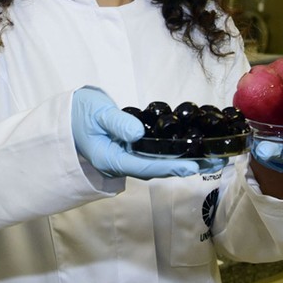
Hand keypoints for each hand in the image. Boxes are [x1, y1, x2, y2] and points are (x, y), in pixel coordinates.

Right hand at [71, 88, 200, 178]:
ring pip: (157, 164)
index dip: (168, 167)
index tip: (191, 167)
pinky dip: (172, 155)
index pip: (143, 166)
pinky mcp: (129, 152)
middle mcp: (120, 164)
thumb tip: (137, 133)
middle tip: (215, 162)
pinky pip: (153, 156)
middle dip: (185, 167)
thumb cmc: (79, 112)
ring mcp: (125, 159)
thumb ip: (116, 123)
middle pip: (156, 170)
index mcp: (109, 159)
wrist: (67, 115)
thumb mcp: (96, 112)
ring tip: (211, 158)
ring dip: (183, 162)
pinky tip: (190, 150)